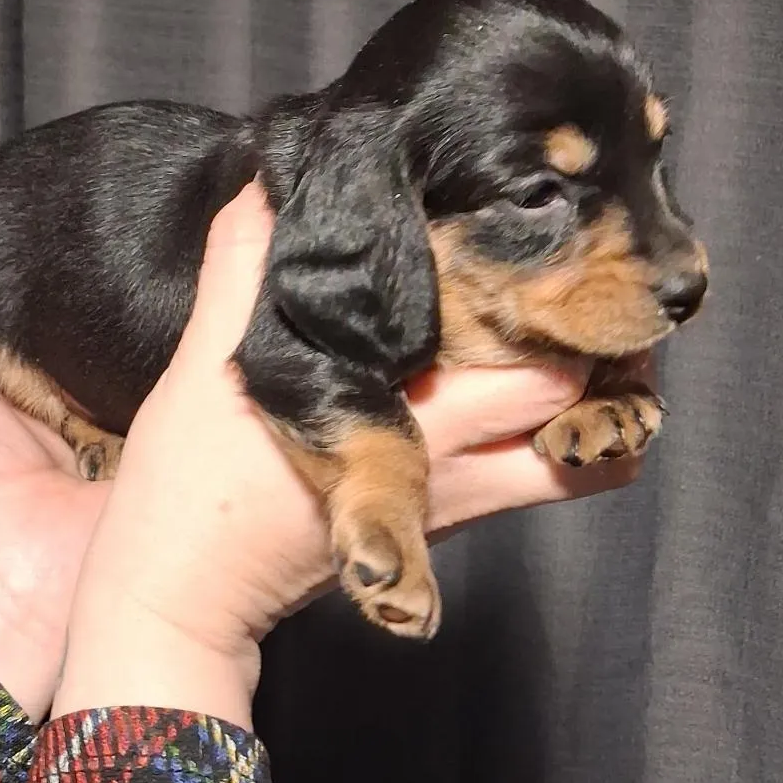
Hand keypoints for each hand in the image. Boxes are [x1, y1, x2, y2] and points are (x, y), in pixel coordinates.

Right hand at [52, 182, 644, 729]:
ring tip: (582, 337)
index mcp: (415, 422)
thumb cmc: (191, 488)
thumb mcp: (209, 363)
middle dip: (599, 346)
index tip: (562, 245)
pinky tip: (524, 389)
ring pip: (576, 464)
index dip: (564, 308)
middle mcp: (456, 468)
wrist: (184, 598)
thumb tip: (268, 184)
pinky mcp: (442, 524)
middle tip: (585, 276)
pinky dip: (560, 443)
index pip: (539, 369)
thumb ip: (242, 267)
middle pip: (573, 407)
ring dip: (597, 404)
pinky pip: (536, 485)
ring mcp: (457, 505)